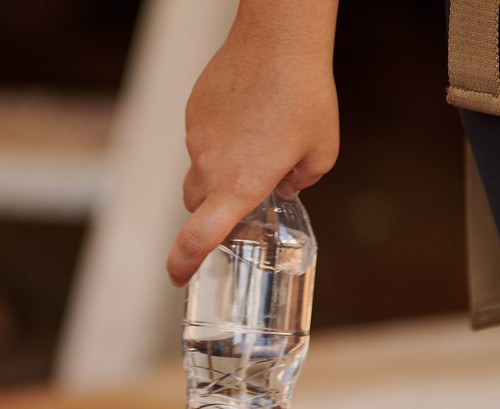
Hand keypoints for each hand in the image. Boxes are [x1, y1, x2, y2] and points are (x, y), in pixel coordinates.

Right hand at [166, 1, 339, 285]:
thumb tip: (287, 184)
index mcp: (240, 186)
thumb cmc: (304, 95)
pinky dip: (221, 136)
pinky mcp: (195, 112)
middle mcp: (211, 166)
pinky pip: (202, 136)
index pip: (198, 237)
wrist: (278, 41)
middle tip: (241, 198)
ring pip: (201, 167)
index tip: (177, 277)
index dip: (183, 262)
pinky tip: (248, 115)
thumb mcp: (321, 151)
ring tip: (258, 138)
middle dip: (212, 209)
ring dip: (222, 166)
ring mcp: (197, 138)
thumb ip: (301, 180)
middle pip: (195, 205)